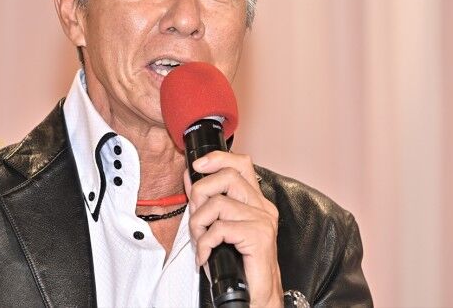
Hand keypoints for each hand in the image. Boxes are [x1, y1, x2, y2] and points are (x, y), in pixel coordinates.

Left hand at [185, 151, 283, 306]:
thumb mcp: (220, 226)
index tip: (196, 166)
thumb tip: (190, 176)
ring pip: (218, 204)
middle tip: (195, 216)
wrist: (257, 295)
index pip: (241, 164)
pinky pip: (219, 229)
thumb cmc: (239, 263)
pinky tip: (205, 255)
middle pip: (227, 176)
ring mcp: (262, 221)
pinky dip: (205, 244)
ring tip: (200, 242)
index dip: (217, 158)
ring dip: (199, 224)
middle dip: (200, 192)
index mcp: (256, 201)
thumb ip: (208, 201)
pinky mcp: (258, 236)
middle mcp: (263, 207)